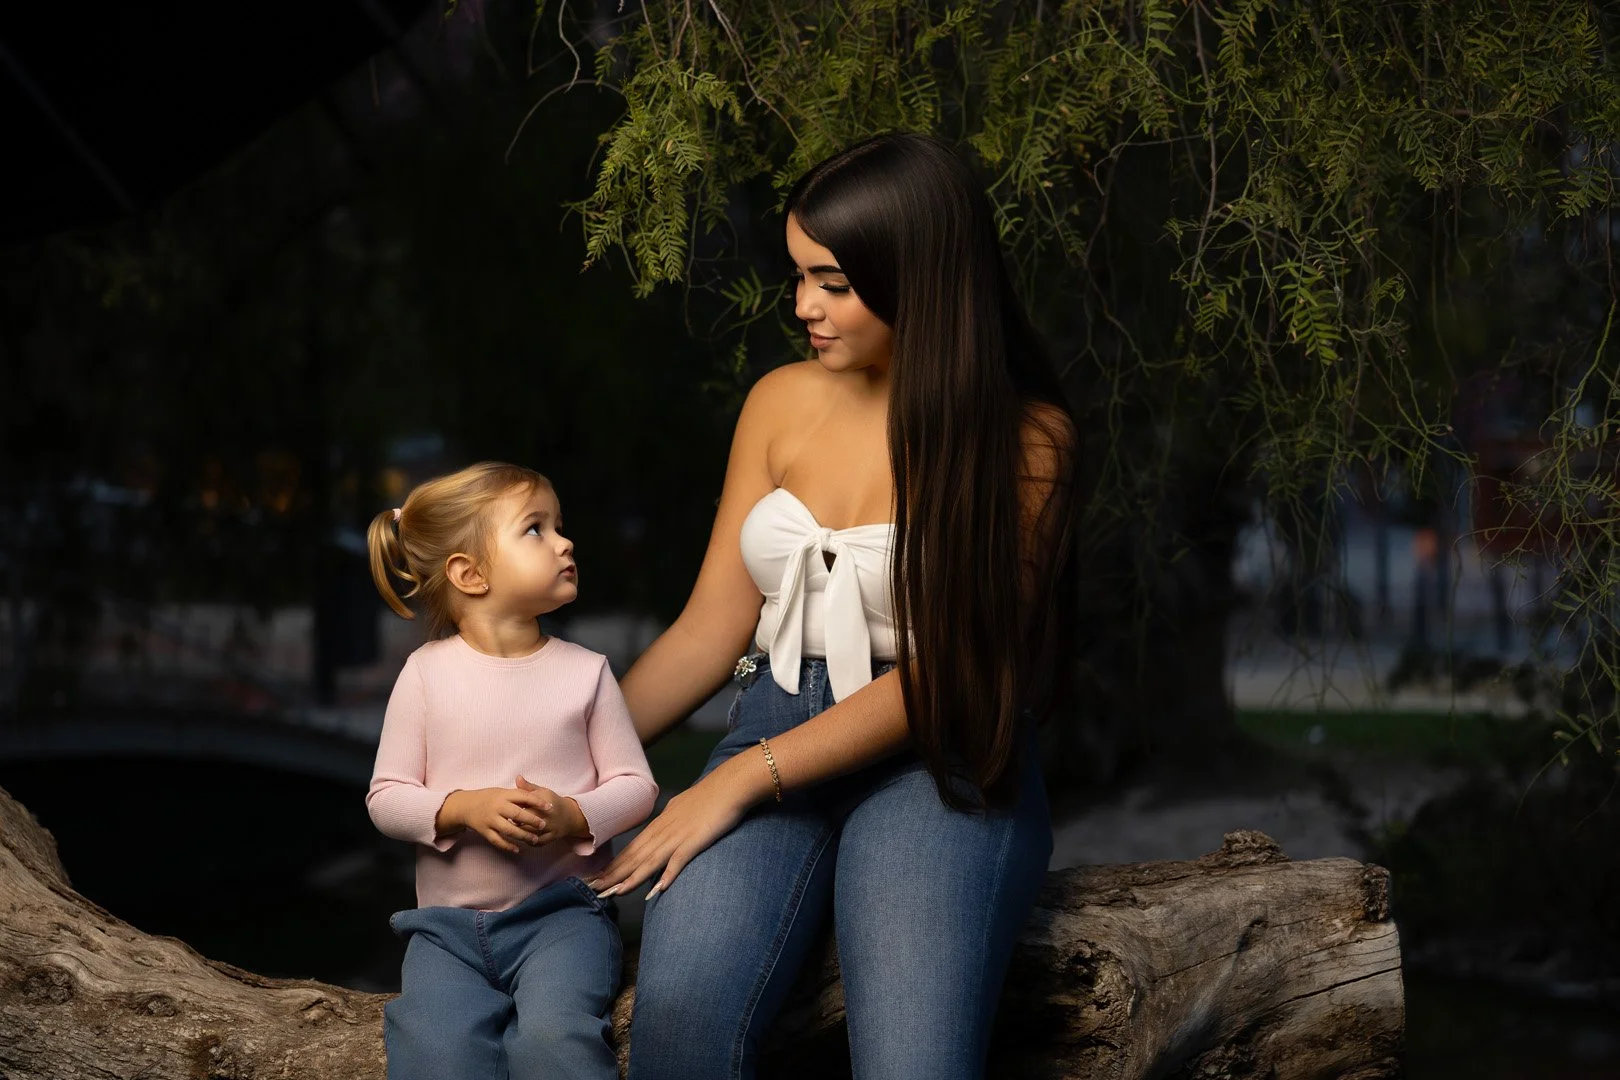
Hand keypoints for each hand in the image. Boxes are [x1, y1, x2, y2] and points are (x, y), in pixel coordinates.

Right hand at [435, 786, 550, 854]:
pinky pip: (497, 841)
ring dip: (522, 835)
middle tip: (544, 825)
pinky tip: (518, 849)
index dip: (537, 802)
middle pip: (517, 814)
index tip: (549, 807)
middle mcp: (497, 808)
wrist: (465, 806)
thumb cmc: (488, 797)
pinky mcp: (485, 831)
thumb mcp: (502, 792)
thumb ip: (518, 793)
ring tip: (534, 839)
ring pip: (508, 830)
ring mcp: (490, 820)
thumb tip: (538, 793)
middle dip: (531, 820)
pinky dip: (508, 846)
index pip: (523, 797)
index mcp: (503, 795)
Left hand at [514, 775, 589, 845]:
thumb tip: (517, 777)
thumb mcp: (542, 791)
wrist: (570, 815)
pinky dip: (529, 841)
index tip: (508, 808)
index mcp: (545, 800)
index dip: (515, 807)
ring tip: (513, 830)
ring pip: (532, 832)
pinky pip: (538, 842)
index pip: (526, 804)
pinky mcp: (553, 837)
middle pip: (528, 819)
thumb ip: (528, 787)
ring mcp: (552, 826)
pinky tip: (523, 838)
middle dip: (516, 821)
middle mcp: (549, 814)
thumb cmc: (552, 801)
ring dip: (521, 832)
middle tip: (508, 820)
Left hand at [588, 751, 766, 900]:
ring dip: (630, 879)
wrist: (729, 785)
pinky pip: (677, 861)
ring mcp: (678, 837)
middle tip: (592, 890)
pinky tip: (656, 890)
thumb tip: (659, 831)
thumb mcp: (680, 808)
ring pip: (648, 861)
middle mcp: (663, 832)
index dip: (613, 866)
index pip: (631, 849)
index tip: (596, 879)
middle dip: (612, 876)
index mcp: (659, 825)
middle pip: (633, 858)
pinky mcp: (695, 841)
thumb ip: (668, 822)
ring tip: (613, 893)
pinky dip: (666, 876)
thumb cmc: (708, 795)